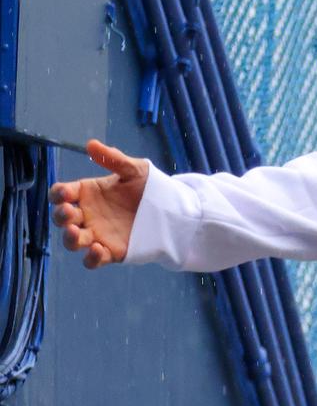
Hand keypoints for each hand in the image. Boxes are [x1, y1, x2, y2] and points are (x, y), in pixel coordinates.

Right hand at [48, 140, 149, 269]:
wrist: (170, 210)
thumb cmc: (147, 186)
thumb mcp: (134, 169)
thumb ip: (113, 159)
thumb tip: (91, 144)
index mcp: (87, 193)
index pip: (62, 193)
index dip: (58, 194)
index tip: (65, 193)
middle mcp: (87, 214)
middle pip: (62, 218)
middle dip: (61, 216)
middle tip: (70, 212)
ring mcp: (97, 234)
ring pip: (73, 241)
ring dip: (69, 238)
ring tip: (75, 232)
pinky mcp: (110, 251)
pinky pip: (93, 260)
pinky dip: (91, 258)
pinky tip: (98, 250)